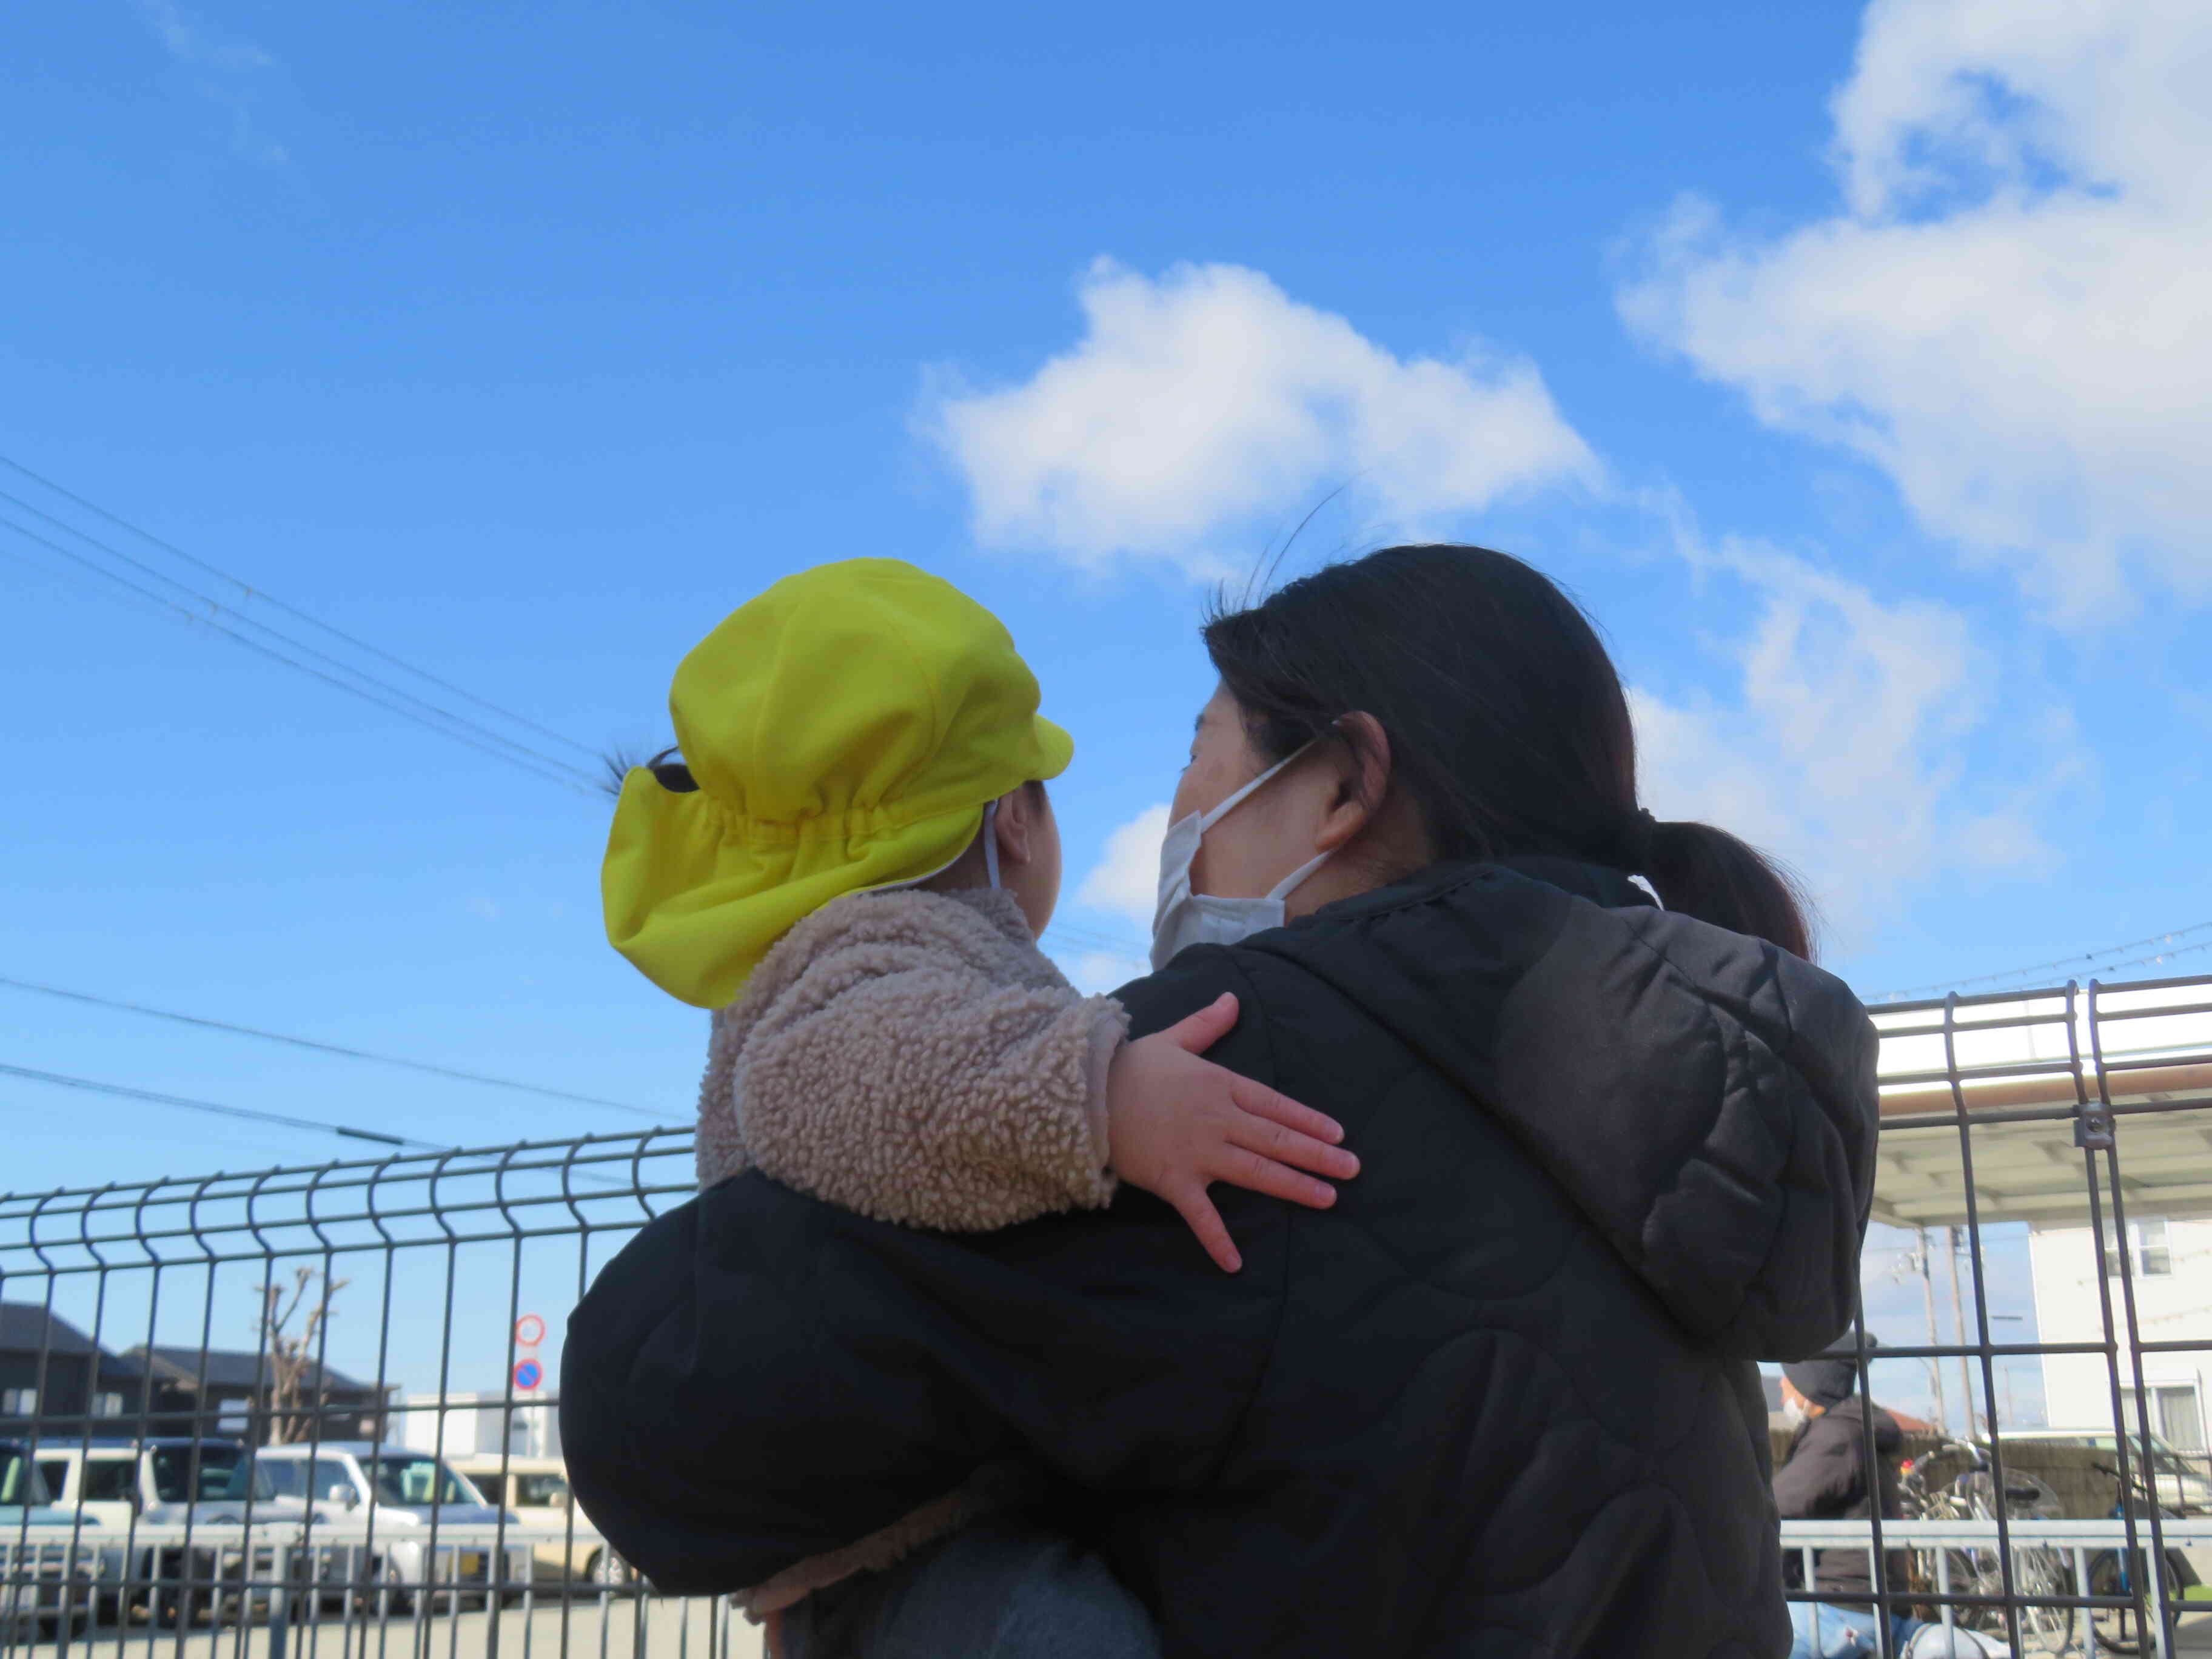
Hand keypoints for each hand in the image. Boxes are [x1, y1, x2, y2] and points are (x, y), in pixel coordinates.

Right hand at [1106, 992, 1358, 1271]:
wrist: (1081, 1093)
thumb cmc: (1128, 1067)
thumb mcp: (1172, 1039)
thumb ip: (1207, 1025)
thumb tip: (1232, 998)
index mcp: (1219, 1085)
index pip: (1275, 1104)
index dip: (1308, 1120)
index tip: (1338, 1134)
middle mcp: (1217, 1119)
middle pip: (1277, 1139)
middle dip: (1318, 1155)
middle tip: (1352, 1169)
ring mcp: (1197, 1151)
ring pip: (1256, 1171)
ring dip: (1294, 1186)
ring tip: (1328, 1197)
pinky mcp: (1172, 1179)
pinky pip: (1199, 1214)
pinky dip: (1217, 1239)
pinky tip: (1236, 1263)